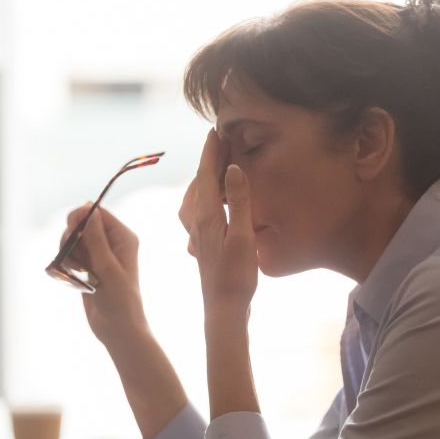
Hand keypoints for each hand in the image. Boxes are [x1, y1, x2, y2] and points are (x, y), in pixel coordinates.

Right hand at [59, 204, 147, 345]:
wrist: (118, 330)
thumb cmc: (120, 301)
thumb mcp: (108, 268)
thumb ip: (97, 239)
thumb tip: (90, 210)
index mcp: (123, 238)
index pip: (98, 213)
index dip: (81, 216)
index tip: (71, 232)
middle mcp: (111, 243)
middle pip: (81, 223)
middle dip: (72, 237)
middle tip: (71, 255)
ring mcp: (98, 255)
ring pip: (73, 240)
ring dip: (68, 252)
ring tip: (77, 271)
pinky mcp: (87, 267)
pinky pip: (70, 255)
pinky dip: (66, 263)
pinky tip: (73, 277)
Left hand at [179, 129, 257, 313]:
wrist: (223, 308)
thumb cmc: (236, 276)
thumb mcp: (243, 237)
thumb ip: (239, 202)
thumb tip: (233, 168)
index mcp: (206, 215)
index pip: (206, 174)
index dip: (211, 151)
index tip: (215, 130)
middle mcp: (197, 221)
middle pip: (200, 182)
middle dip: (209, 159)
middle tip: (220, 140)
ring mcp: (198, 232)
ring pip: (196, 195)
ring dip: (206, 177)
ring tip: (217, 163)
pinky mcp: (202, 242)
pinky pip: (198, 209)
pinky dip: (206, 195)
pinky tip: (213, 200)